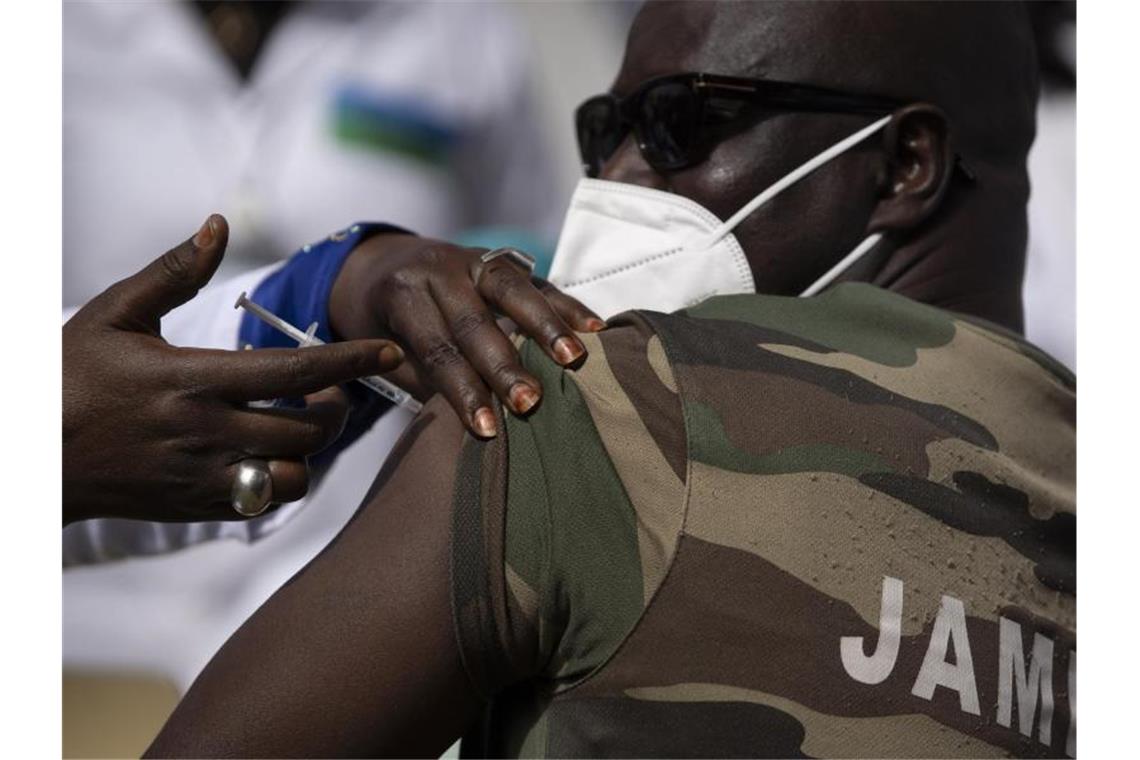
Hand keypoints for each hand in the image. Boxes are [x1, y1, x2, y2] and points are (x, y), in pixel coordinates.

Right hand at [63, 215, 404, 524]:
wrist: (26, 456)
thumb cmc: (67, 375)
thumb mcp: (115, 313)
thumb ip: (174, 271)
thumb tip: (217, 224)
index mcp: (193, 379)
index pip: (296, 373)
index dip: (351, 361)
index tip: (388, 350)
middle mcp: (206, 432)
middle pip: (309, 429)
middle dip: (337, 408)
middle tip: (332, 390)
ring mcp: (202, 476)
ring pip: (294, 475)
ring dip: (310, 450)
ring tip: (299, 424)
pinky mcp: (194, 506)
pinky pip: (263, 502)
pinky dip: (278, 480)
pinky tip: (265, 453)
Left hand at [328, 234, 603, 437]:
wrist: (381, 264)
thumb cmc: (385, 326)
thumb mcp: (387, 351)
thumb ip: (426, 379)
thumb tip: (469, 424)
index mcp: (402, 294)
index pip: (438, 347)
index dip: (462, 390)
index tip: (486, 429)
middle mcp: (439, 271)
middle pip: (475, 320)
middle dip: (504, 365)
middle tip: (529, 402)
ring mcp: (474, 259)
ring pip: (513, 290)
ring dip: (546, 326)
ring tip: (574, 358)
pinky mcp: (504, 261)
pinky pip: (539, 281)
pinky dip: (567, 305)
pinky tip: (594, 328)